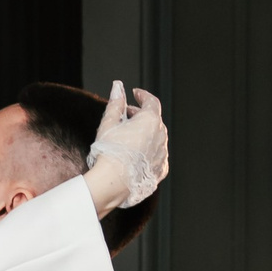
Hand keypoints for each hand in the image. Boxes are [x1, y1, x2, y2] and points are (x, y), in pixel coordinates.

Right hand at [84, 82, 167, 212]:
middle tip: (124, 118)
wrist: (112, 183)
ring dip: (144, 134)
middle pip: (153, 119)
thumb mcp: (108, 123)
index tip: (136, 94)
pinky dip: (148, 152)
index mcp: (150, 120)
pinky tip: (134, 156)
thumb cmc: (109, 153)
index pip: (151, 101)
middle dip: (140, 116)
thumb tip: (118, 87)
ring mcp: (162, 154)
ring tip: (127, 138)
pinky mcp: (161, 169)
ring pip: (156, 138)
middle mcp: (161, 135)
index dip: (142, 95)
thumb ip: (115, 103)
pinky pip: (156, 156)